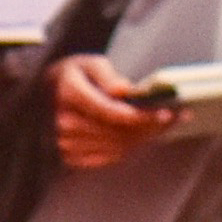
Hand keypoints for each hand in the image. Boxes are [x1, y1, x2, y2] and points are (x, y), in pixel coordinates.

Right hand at [50, 53, 171, 168]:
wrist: (46, 93)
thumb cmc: (72, 75)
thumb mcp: (90, 63)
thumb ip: (108, 76)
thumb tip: (125, 90)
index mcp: (68, 94)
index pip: (111, 112)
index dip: (141, 116)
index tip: (166, 113)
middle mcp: (64, 123)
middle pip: (118, 132)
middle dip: (150, 127)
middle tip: (175, 118)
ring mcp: (66, 143)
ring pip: (117, 147)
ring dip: (143, 138)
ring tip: (163, 126)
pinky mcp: (70, 156)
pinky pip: (108, 157)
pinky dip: (129, 148)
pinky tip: (143, 136)